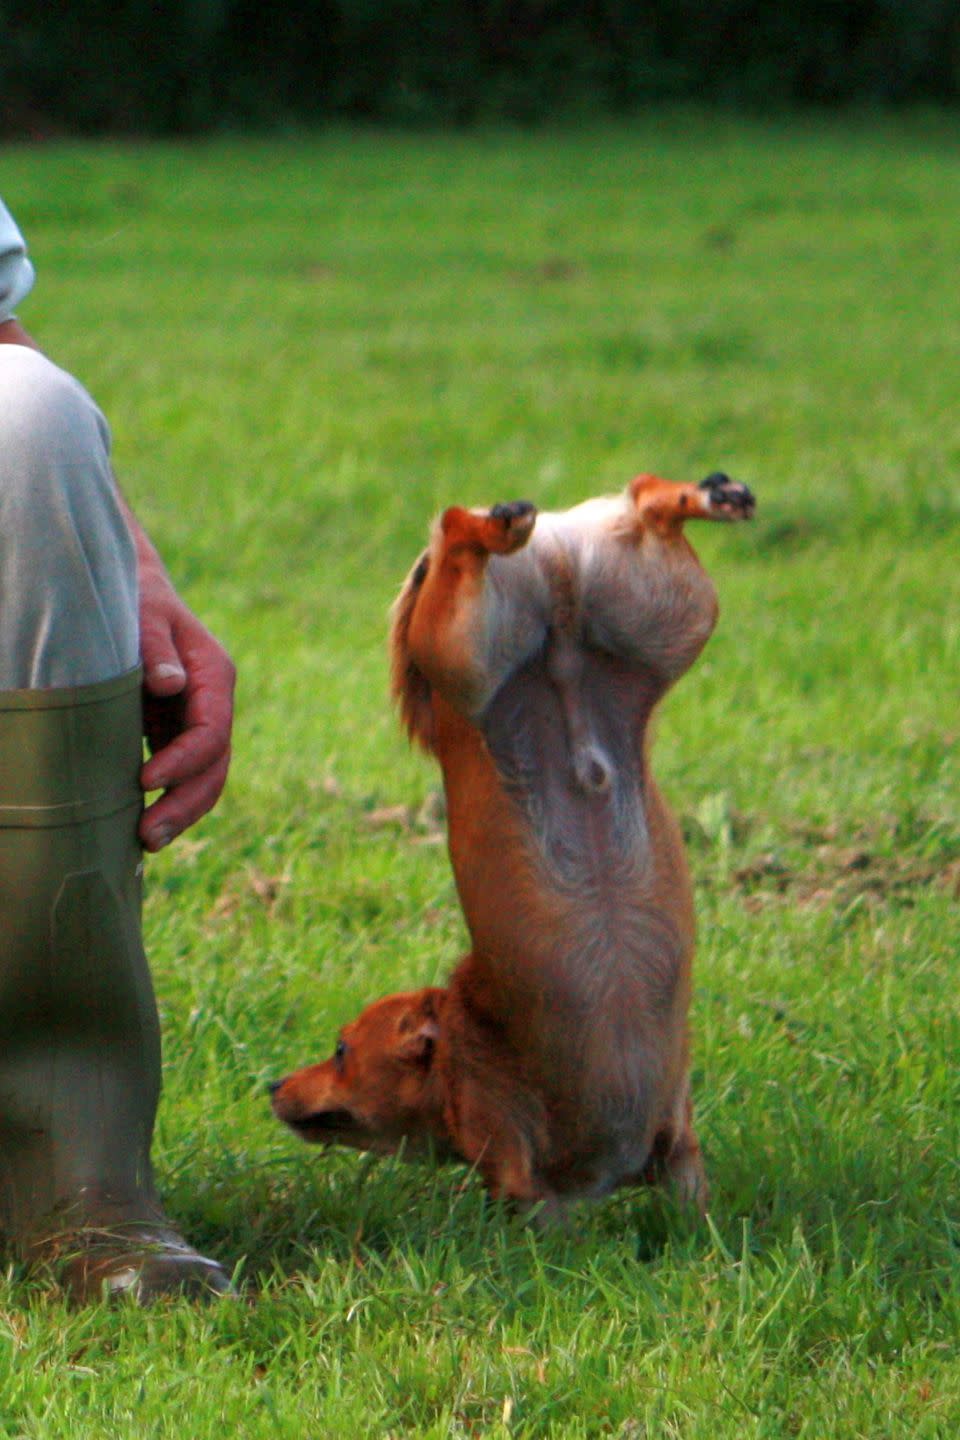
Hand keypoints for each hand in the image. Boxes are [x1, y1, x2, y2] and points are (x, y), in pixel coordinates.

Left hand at [137, 558, 235, 850]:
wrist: (134, 592)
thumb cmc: (137, 599)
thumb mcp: (145, 613)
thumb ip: (156, 646)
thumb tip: (170, 684)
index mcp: (215, 675)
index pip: (211, 731)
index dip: (184, 761)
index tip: (145, 779)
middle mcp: (214, 705)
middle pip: (215, 766)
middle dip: (185, 804)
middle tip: (147, 835)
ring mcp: (197, 722)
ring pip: (204, 779)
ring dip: (180, 813)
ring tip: (145, 842)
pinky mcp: (175, 734)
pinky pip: (182, 776)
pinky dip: (168, 801)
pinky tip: (140, 825)